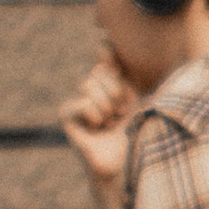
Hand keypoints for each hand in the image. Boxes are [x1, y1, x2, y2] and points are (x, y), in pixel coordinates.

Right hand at [58, 52, 139, 186]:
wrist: (127, 162)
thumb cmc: (138, 132)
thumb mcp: (141, 98)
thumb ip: (132, 74)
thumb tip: (115, 47)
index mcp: (112, 81)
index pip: (105, 54)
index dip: (107, 53)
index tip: (116, 62)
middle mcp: (93, 88)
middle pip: (99, 70)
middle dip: (115, 92)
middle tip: (120, 114)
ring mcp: (78, 100)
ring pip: (89, 84)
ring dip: (106, 106)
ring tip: (110, 123)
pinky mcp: (67, 115)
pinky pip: (81, 102)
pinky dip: (94, 115)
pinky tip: (97, 128)